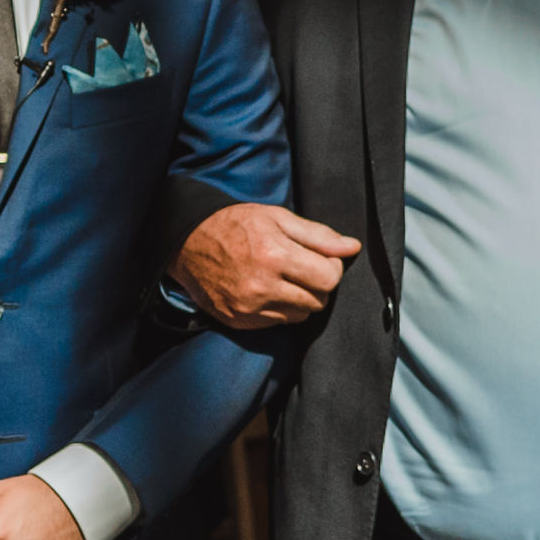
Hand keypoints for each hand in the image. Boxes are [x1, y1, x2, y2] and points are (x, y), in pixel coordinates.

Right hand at [169, 204, 362, 329]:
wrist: (187, 242)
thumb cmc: (236, 224)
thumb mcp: (277, 217)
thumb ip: (318, 235)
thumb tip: (352, 248)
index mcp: (275, 255)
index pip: (329, 278)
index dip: (331, 267)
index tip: (319, 258)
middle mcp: (262, 286)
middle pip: (318, 300)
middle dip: (317, 284)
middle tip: (300, 267)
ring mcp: (249, 308)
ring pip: (301, 315)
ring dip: (300, 299)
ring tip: (282, 278)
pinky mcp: (239, 321)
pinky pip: (278, 323)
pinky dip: (279, 308)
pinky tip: (265, 290)